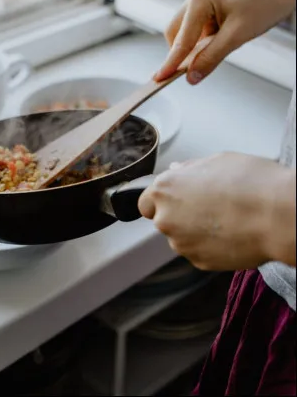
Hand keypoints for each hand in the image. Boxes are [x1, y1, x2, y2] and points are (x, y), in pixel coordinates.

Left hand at [138, 153, 295, 270]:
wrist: (276, 215)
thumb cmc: (251, 183)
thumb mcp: (217, 161)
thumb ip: (189, 169)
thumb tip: (177, 171)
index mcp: (165, 189)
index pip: (145, 202)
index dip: (161, 201)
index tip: (176, 199)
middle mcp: (166, 218)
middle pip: (164, 220)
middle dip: (180, 215)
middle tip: (208, 206)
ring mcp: (182, 243)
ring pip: (181, 238)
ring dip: (195, 232)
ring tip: (225, 219)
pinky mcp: (200, 262)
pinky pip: (199, 252)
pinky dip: (210, 246)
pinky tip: (231, 233)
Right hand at [154, 0, 295, 83]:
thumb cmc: (267, 1)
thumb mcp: (238, 35)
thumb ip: (211, 57)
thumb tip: (192, 76)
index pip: (180, 39)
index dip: (171, 62)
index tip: (159, 78)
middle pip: (175, 33)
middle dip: (181, 53)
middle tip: (190, 71)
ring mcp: (203, 0)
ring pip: (187, 32)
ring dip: (195, 47)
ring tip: (219, 50)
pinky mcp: (211, 7)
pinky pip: (199, 29)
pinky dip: (205, 42)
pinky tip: (222, 42)